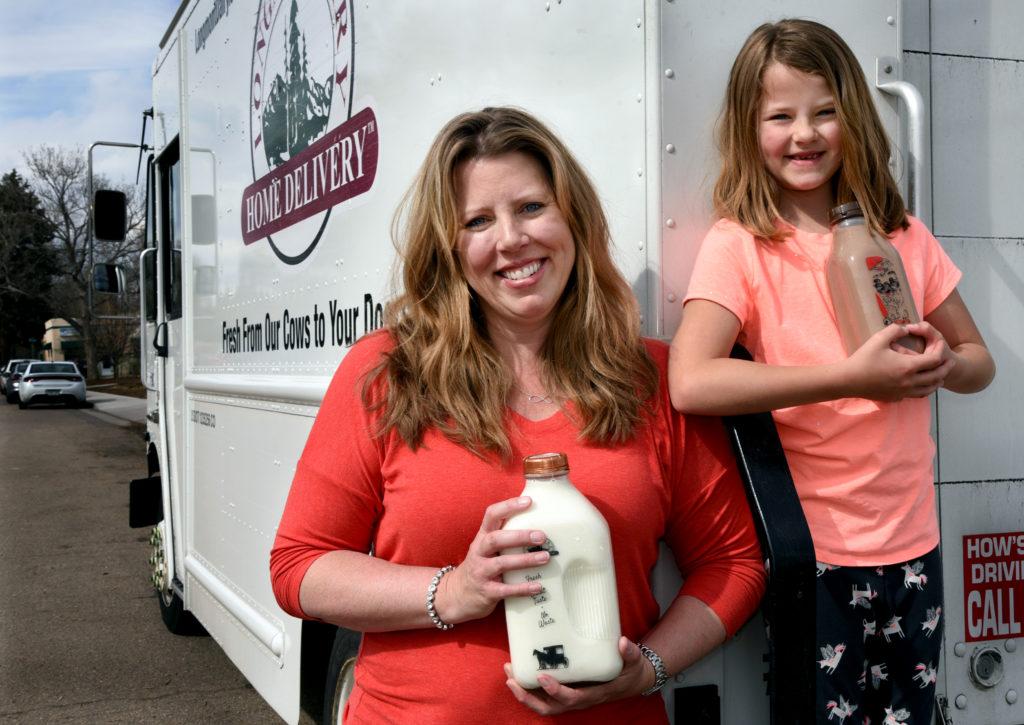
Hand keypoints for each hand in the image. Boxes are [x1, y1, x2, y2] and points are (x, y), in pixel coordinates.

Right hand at [434, 496, 549, 624]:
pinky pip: (505, 590)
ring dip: (525, 560)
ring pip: (501, 564)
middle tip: (541, 536)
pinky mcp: (486, 592)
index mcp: (482, 538)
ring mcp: (481, 572)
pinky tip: (538, 586)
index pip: (491, 515)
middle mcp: (479, 552)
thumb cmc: (480, 566)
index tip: (529, 501)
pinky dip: (522, 588)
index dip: (509, 506)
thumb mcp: (486, 548)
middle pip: (496, 539)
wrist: (456, 595)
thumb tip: (539, 525)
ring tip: (545, 558)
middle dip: (519, 536)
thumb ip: (505, 538)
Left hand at [503, 637, 652, 714]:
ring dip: (524, 694)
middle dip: (528, 697)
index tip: (542, 677)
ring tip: (509, 676)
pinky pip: (545, 697)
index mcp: (594, 693)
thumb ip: (630, 653)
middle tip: (512, 679)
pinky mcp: (567, 692)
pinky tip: (520, 673)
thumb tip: (622, 642)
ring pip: (544, 705)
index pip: (572, 698)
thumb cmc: (631, 671)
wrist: (631, 681)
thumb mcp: (634, 662)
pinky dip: (530, 689)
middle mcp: (580, 699)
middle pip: (549, 708)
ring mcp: (572, 698)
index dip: (556, 691)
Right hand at [842, 323, 955, 400]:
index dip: (941, 352)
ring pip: (928, 390)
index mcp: (908, 366)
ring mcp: (903, 392)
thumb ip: (895, 329)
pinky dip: (922, 390)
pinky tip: (919, 385)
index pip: (934, 360)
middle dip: (945, 369)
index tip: (942, 346)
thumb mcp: (878, 339)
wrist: (848, 380)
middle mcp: (910, 382)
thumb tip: (906, 328)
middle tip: (950, 362)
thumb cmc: (863, 359)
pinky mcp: (896, 398)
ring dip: (937, 382)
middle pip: (936, 377)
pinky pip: (915, 395)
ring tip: (939, 376)